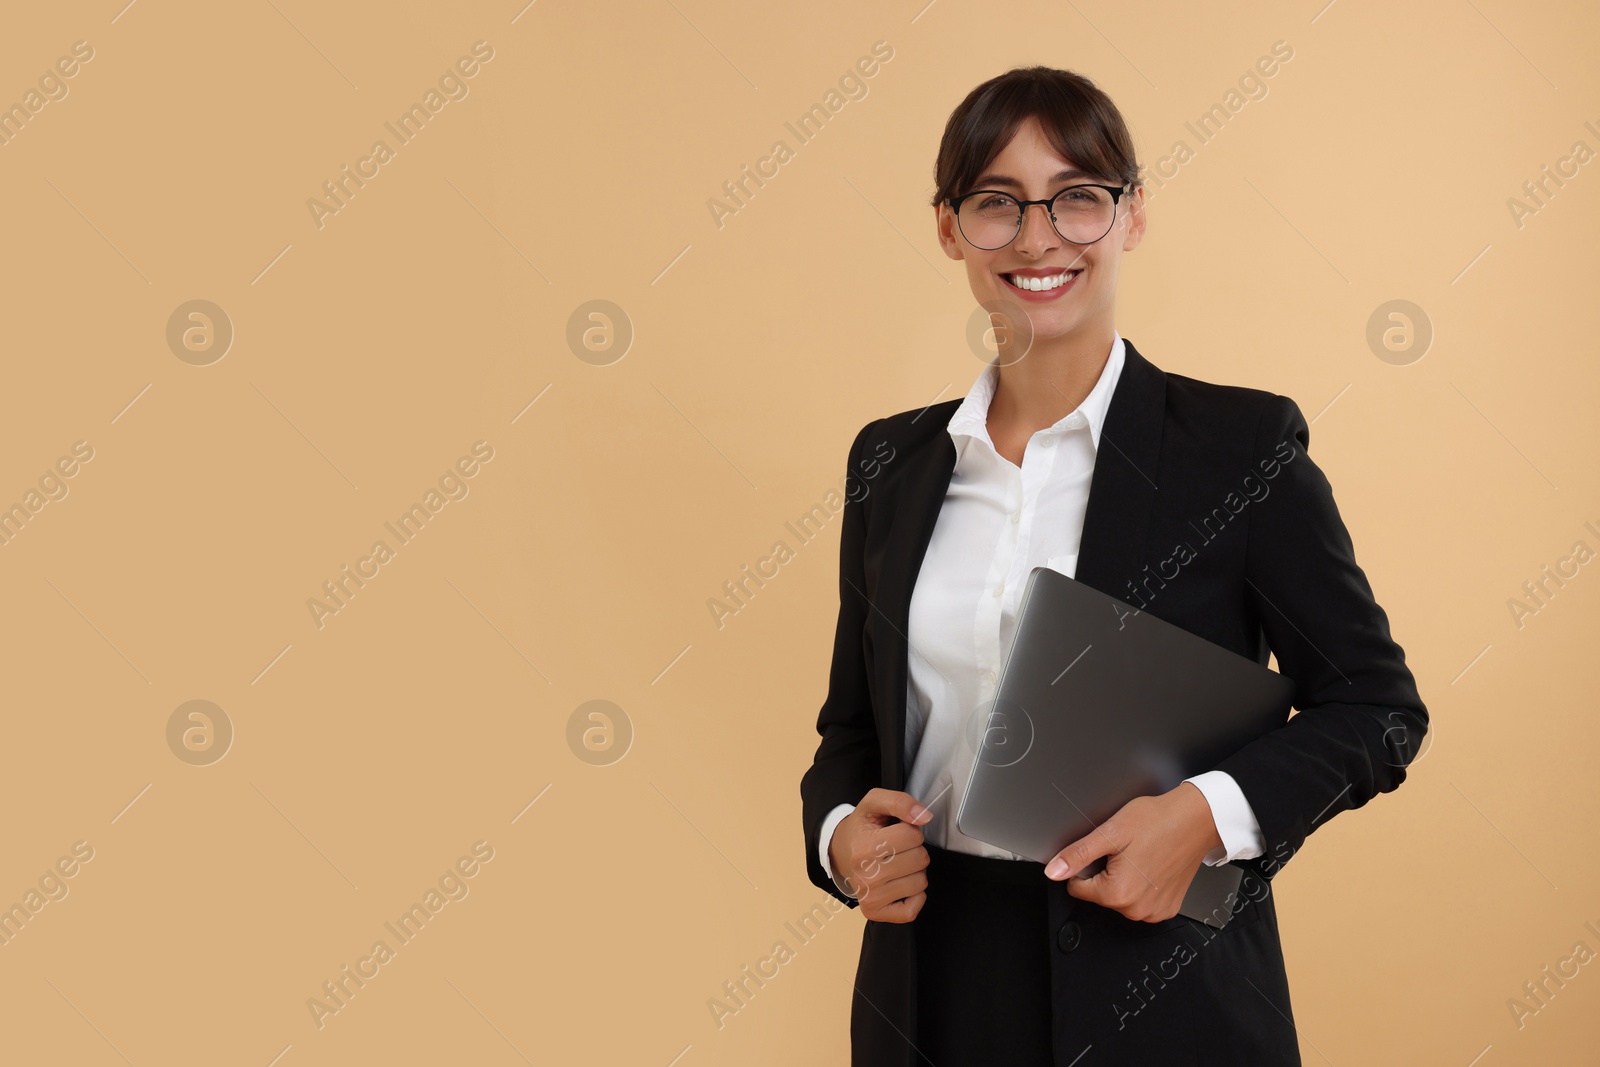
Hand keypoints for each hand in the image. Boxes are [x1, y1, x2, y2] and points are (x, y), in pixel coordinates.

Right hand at [828, 788, 931, 922]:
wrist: (839, 852)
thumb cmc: (861, 828)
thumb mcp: (874, 803)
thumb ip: (900, 801)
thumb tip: (925, 817)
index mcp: (865, 847)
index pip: (912, 836)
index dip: (910, 830)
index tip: (895, 832)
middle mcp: (866, 875)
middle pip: (920, 859)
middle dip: (914, 850)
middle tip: (895, 849)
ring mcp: (870, 897)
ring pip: (920, 882)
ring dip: (914, 871)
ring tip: (897, 864)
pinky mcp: (874, 912)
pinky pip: (911, 910)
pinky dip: (914, 897)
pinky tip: (901, 884)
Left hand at [1042, 782, 1221, 922]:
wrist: (1196, 820)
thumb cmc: (1158, 822)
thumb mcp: (1110, 833)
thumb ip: (1078, 855)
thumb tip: (1054, 871)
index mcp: (1118, 893)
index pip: (1076, 888)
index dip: (1085, 866)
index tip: (1103, 852)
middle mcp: (1136, 910)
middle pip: (1099, 894)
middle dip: (1106, 872)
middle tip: (1125, 851)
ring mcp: (1154, 912)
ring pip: (1120, 898)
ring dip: (1124, 880)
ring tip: (1140, 857)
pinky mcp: (1167, 909)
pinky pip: (1141, 902)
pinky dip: (1142, 886)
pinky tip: (1152, 867)